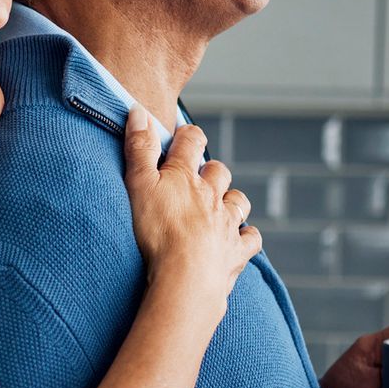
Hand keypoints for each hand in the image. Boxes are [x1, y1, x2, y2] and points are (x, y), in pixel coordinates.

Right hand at [122, 108, 260, 309]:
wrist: (187, 277)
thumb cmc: (158, 232)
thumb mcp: (138, 185)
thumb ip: (139, 148)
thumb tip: (138, 110)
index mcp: (186, 177)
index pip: (192, 142)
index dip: (188, 136)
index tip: (183, 136)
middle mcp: (212, 195)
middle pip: (219, 171)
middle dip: (211, 170)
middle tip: (198, 176)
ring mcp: (227, 223)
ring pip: (238, 201)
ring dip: (231, 200)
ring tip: (219, 206)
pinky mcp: (237, 251)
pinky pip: (250, 239)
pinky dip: (246, 236)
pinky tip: (238, 239)